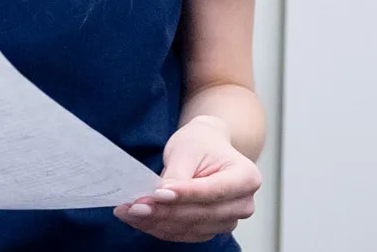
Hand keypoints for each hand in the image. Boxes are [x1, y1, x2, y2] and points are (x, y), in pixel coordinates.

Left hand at [114, 115, 260, 242]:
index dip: (185, 194)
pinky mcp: (209, 229)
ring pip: (188, 227)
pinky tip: (138, 218)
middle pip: (201, 214)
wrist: (205, 148)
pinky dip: (157, 227)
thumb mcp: (188, 149)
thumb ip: (177, 175)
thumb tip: (160, 197)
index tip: (158, 193)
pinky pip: (181, 234)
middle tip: (134, 205)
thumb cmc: (201, 143)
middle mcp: (242, 203)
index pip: (214, 191)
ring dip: (156, 221)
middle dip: (164, 211)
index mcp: (247, 177)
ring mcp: (227, 220)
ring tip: (129, 210)